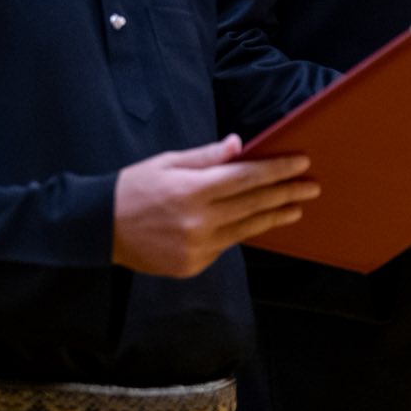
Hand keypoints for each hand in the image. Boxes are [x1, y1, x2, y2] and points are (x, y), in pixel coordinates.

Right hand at [112, 136, 317, 276]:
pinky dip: (240, 233)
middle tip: (312, 186)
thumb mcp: (167, 163)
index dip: (277, 170)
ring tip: (295, 208)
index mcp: (192, 191)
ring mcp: (196, 247)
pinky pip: (224, 246)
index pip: (247, 178)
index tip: (301, 163)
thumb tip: (240, 145)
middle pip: (253, 204)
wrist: (98, 229)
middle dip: (286, 194)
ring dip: (273, 217)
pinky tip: (255, 223)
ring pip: (245, 230)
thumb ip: (206, 157)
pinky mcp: (192, 265)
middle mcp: (198, 222)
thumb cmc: (133, 188)